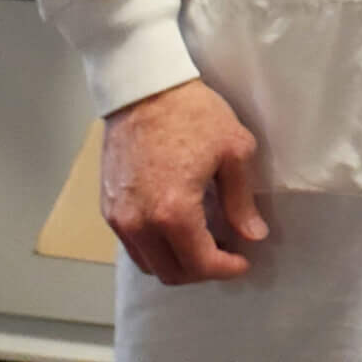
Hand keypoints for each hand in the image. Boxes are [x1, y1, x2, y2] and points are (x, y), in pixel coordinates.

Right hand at [101, 79, 267, 284]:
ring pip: (148, 263)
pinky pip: (132, 245)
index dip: (226, 269)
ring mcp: (118, 218)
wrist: (145, 89)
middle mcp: (139, 223)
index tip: (243, 261)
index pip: (200, 263)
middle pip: (170, 272)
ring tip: (203, 241)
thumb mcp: (233, 151)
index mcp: (173, 212)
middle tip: (226, 252)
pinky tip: (176, 228)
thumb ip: (241, 201)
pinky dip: (155, 248)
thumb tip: (253, 235)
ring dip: (176, 262)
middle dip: (202, 270)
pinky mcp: (107, 208)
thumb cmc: (193, 114)